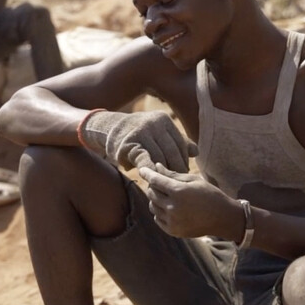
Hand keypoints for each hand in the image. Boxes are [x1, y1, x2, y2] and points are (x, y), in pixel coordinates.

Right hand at [80, 111, 195, 172]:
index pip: (180, 144)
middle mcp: (154, 123)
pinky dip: (151, 172)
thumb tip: (196, 152)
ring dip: (164, 173)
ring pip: (160, 158)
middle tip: (177, 182)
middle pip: (172, 152)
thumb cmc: (138, 133)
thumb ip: (175, 141)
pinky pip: (145, 161)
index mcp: (164, 120)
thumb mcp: (157, 132)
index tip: (183, 174)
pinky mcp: (130, 145)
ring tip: (166, 184)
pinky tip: (152, 179)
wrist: (109, 127)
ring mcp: (141, 133)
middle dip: (176, 169)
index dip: (182, 160)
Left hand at [140, 164, 243, 239]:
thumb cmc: (210, 195)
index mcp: (179, 192)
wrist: (223, 218)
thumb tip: (156, 166)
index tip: (142, 170)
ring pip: (152, 206)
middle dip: (153, 186)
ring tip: (165, 196)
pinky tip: (168, 208)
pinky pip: (157, 219)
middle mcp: (173, 207)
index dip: (147, 174)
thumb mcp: (193, 180)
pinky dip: (159, 212)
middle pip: (152, 193)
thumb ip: (173, 174)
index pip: (156, 180)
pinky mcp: (173, 231)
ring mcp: (172, 221)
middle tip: (159, 182)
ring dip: (155, 199)